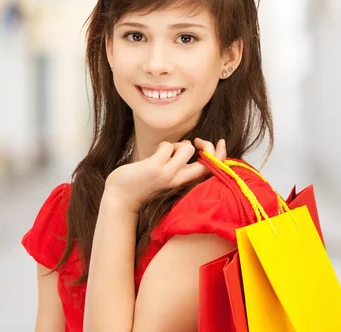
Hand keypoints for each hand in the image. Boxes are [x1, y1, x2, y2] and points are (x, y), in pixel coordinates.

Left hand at [104, 138, 225, 212]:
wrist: (120, 198)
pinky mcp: (155, 168)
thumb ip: (179, 166)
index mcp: (185, 183)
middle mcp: (180, 181)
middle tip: (198, 141)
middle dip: (210, 147)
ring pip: (187, 148)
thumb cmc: (142, 184)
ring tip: (166, 152)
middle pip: (208, 163)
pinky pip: (167, 146)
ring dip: (178, 144)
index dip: (221, 154)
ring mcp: (168, 175)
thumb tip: (190, 145)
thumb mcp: (167, 177)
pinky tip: (153, 155)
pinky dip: (162, 146)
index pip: (214, 170)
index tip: (218, 142)